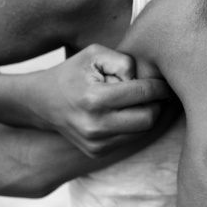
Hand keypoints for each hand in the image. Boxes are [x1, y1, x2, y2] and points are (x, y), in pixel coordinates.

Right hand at [30, 44, 172, 156]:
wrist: (41, 101)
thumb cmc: (72, 71)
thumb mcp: (95, 54)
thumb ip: (124, 61)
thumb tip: (145, 80)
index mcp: (95, 99)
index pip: (144, 94)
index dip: (160, 86)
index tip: (165, 81)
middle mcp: (95, 126)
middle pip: (149, 119)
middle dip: (158, 103)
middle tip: (158, 91)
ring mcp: (95, 143)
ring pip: (142, 131)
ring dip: (147, 114)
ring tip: (138, 99)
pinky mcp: (96, 152)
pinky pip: (130, 139)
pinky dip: (134, 125)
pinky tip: (126, 111)